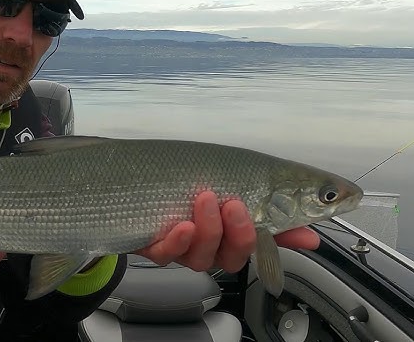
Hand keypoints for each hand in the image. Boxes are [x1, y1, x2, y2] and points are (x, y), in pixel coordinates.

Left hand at [135, 191, 319, 272]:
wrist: (134, 186)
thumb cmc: (185, 188)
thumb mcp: (229, 188)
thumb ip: (265, 210)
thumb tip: (309, 236)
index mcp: (230, 236)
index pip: (263, 245)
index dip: (284, 240)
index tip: (302, 232)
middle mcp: (209, 247)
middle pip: (233, 257)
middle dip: (240, 234)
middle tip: (236, 205)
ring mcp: (182, 248)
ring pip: (201, 257)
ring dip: (208, 229)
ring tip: (205, 200)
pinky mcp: (154, 246)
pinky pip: (167, 254)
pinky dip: (176, 242)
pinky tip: (181, 226)